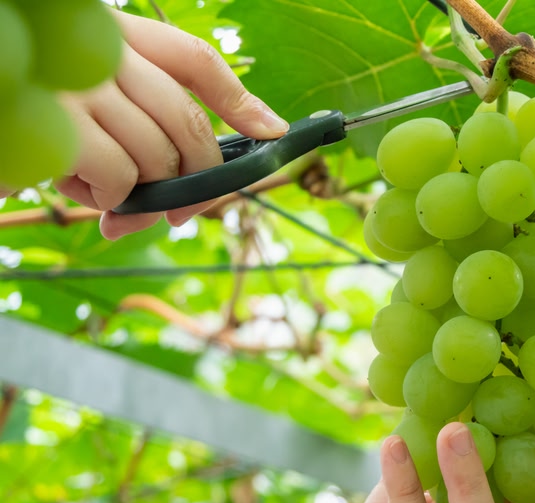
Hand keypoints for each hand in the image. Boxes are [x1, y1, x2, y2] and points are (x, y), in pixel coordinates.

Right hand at [1, 12, 288, 238]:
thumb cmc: (41, 118)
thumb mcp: (91, 116)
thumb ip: (141, 148)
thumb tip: (181, 212)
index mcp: (116, 37)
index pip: (193, 60)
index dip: (240, 100)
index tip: (273, 132)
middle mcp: (101, 50)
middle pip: (187, 121)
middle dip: (198, 180)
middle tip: (181, 212)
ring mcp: (79, 83)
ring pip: (157, 156)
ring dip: (139, 191)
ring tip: (96, 185)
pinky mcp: (57, 123)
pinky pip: (121, 176)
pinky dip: (111, 197)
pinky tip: (77, 186)